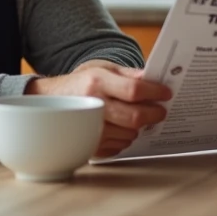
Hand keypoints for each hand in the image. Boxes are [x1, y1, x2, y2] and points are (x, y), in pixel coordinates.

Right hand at [27, 60, 171, 157]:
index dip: (155, 92)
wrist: (50, 100)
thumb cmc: (81, 82)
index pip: (134, 90)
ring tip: (137, 117)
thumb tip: (153, 79)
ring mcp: (89, 129)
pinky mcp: (89, 145)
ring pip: (129, 134)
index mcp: (96, 82)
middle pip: (134, 117)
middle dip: (154, 114)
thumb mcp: (102, 68)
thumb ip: (128, 74)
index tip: (166, 93)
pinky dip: (126, 138)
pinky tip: (122, 128)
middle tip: (161, 111)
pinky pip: (119, 147)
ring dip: (139, 128)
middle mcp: (92, 106)